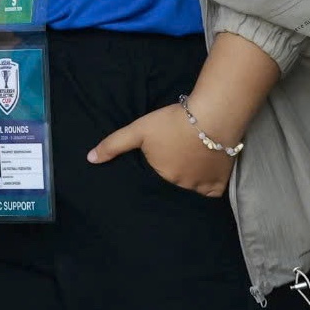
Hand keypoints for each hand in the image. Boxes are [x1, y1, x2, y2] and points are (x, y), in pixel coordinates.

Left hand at [89, 103, 233, 196]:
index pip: (153, 176)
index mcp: (160, 175)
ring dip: (188, 177)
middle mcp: (180, 186)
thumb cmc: (172, 121)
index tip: (162, 153)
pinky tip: (204, 171)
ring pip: (190, 187)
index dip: (157, 163)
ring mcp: (201, 187)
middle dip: (172, 170)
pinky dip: (207, 186)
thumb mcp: (138, 130)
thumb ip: (113, 145)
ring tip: (190, 157)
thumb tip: (90, 160)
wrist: (212, 117)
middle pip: (172, 181)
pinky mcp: (220, 184)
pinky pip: (211, 193)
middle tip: (177, 151)